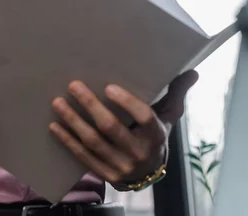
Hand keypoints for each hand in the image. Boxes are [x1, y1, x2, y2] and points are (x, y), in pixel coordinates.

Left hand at [49, 70, 197, 186]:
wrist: (148, 173)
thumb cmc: (155, 135)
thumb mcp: (169, 115)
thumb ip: (176, 92)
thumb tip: (192, 71)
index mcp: (155, 134)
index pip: (143, 117)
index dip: (126, 103)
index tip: (108, 86)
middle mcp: (139, 152)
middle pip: (111, 128)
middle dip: (90, 106)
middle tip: (73, 85)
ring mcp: (120, 166)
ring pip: (93, 142)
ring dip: (73, 121)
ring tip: (58, 102)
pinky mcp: (105, 175)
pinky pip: (83, 157)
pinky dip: (67, 141)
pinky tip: (55, 126)